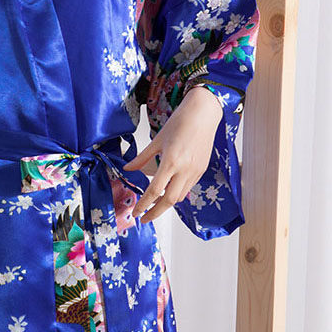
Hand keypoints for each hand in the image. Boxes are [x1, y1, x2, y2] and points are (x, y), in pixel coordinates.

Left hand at [123, 85, 221, 222]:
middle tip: (144, 218)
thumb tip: (128, 169)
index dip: (144, 204)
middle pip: (170, 201)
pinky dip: (177, 193)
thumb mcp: (157, 140)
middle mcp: (185, 169)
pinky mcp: (202, 170)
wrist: (203, 114)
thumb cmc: (180, 122)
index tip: (136, 212)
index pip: (155, 190)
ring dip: (166, 203)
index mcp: (171, 161)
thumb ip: (142, 158)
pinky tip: (169, 191)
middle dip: (155, 212)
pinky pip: (188, 187)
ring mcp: (195, 171)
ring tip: (154, 205)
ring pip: (180, 196)